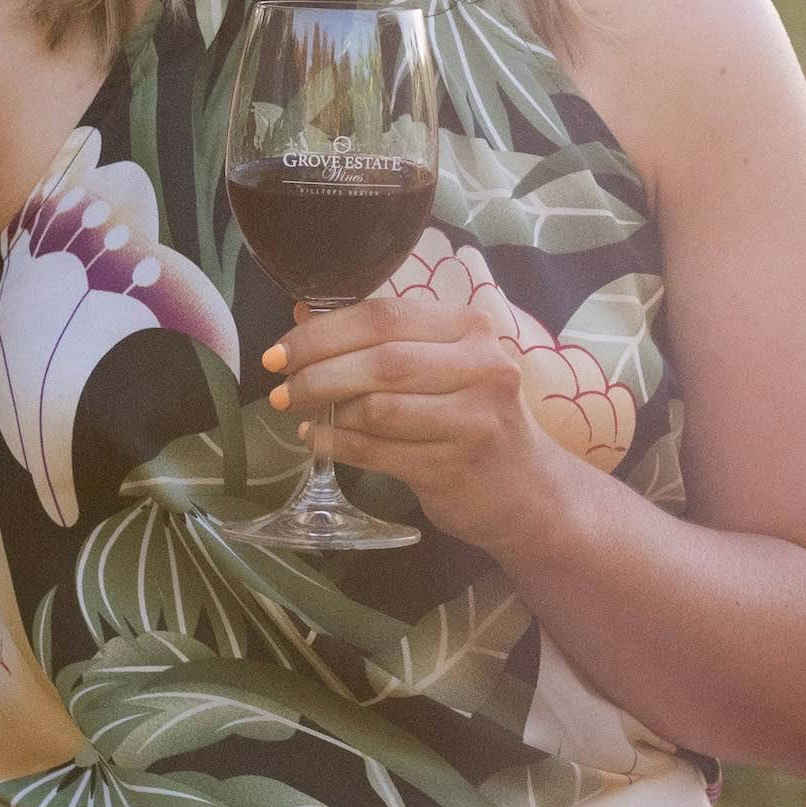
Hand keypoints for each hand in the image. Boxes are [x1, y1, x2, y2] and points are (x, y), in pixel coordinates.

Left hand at [266, 279, 574, 565]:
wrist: (528, 491)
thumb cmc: (473, 417)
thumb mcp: (443, 366)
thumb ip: (382, 339)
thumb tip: (303, 315)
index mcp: (472, 329)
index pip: (384, 315)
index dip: (323, 331)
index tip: (280, 350)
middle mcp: (482, 367)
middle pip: (379, 360)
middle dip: (315, 372)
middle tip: (277, 385)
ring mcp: (474, 420)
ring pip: (376, 408)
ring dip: (323, 410)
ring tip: (296, 413)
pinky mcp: (457, 467)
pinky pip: (378, 451)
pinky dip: (337, 443)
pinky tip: (316, 439)